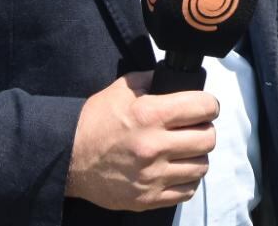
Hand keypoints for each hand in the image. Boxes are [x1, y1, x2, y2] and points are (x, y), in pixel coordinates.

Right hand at [66, 72, 218, 211]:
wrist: (68, 158)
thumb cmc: (95, 121)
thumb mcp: (122, 90)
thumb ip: (153, 80)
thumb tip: (177, 79)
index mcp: (150, 115)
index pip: (203, 107)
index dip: (209, 105)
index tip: (205, 107)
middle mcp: (154, 147)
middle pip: (208, 139)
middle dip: (205, 129)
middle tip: (196, 128)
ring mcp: (152, 176)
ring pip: (201, 166)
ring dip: (196, 156)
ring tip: (185, 150)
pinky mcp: (148, 199)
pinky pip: (187, 190)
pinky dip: (187, 179)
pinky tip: (176, 169)